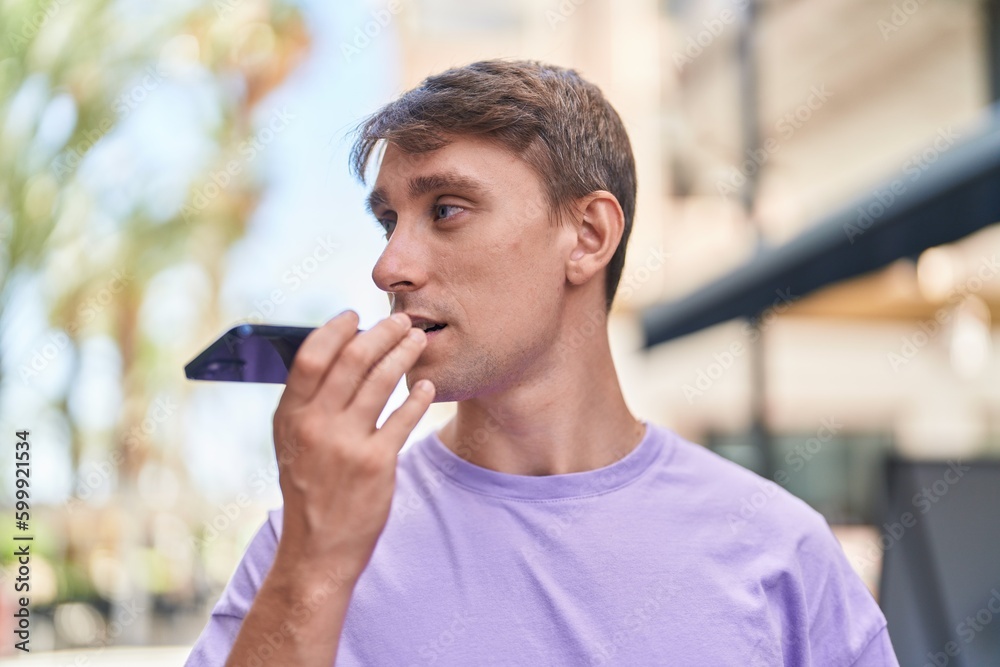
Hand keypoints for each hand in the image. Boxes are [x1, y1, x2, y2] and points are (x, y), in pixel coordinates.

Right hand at [270, 310, 433, 577]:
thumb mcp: (291, 443)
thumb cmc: (308, 488)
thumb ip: (306, 401)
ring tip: (417, 340)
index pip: (310, 356)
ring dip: (403, 353)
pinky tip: (427, 387)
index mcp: (289, 416)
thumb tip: (334, 351)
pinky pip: (404, 417)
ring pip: (381, 381)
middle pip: (352, 360)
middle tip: (400, 320)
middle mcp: (314, 426)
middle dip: (381, 333)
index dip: (335, 329)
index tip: (355, 316)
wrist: (317, 549)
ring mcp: (346, 444)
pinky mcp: (376, 463)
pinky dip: (418, 396)